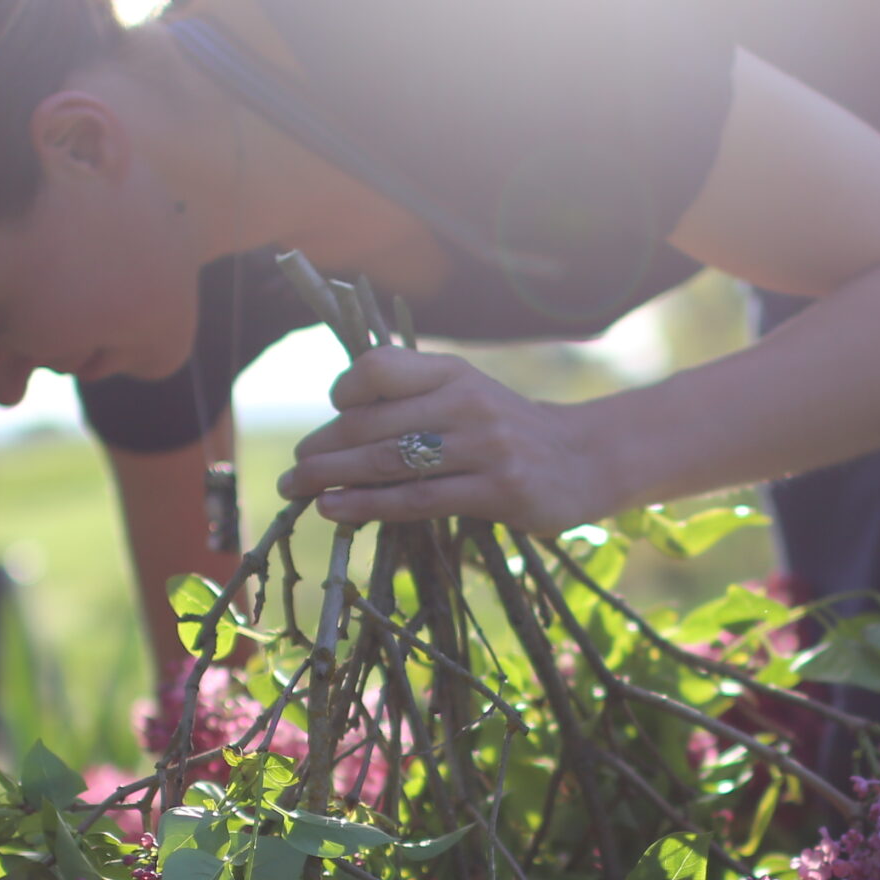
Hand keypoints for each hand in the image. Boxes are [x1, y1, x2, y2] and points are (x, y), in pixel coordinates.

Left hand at [279, 347, 620, 531]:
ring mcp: (485, 447)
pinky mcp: (498, 490)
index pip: (379, 370)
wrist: (586, 459)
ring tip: (299, 490)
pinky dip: (367, 506)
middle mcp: (467, 402)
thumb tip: (338, 425)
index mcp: (454, 372)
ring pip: (388, 463)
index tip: (332, 415)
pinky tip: (336, 510)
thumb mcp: (467, 396)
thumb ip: (414, 400)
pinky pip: (417, 500)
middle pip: (372, 424)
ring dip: (334, 478)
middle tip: (293, 469)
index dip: (344, 392)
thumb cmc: (509, 431)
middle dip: (323, 448)